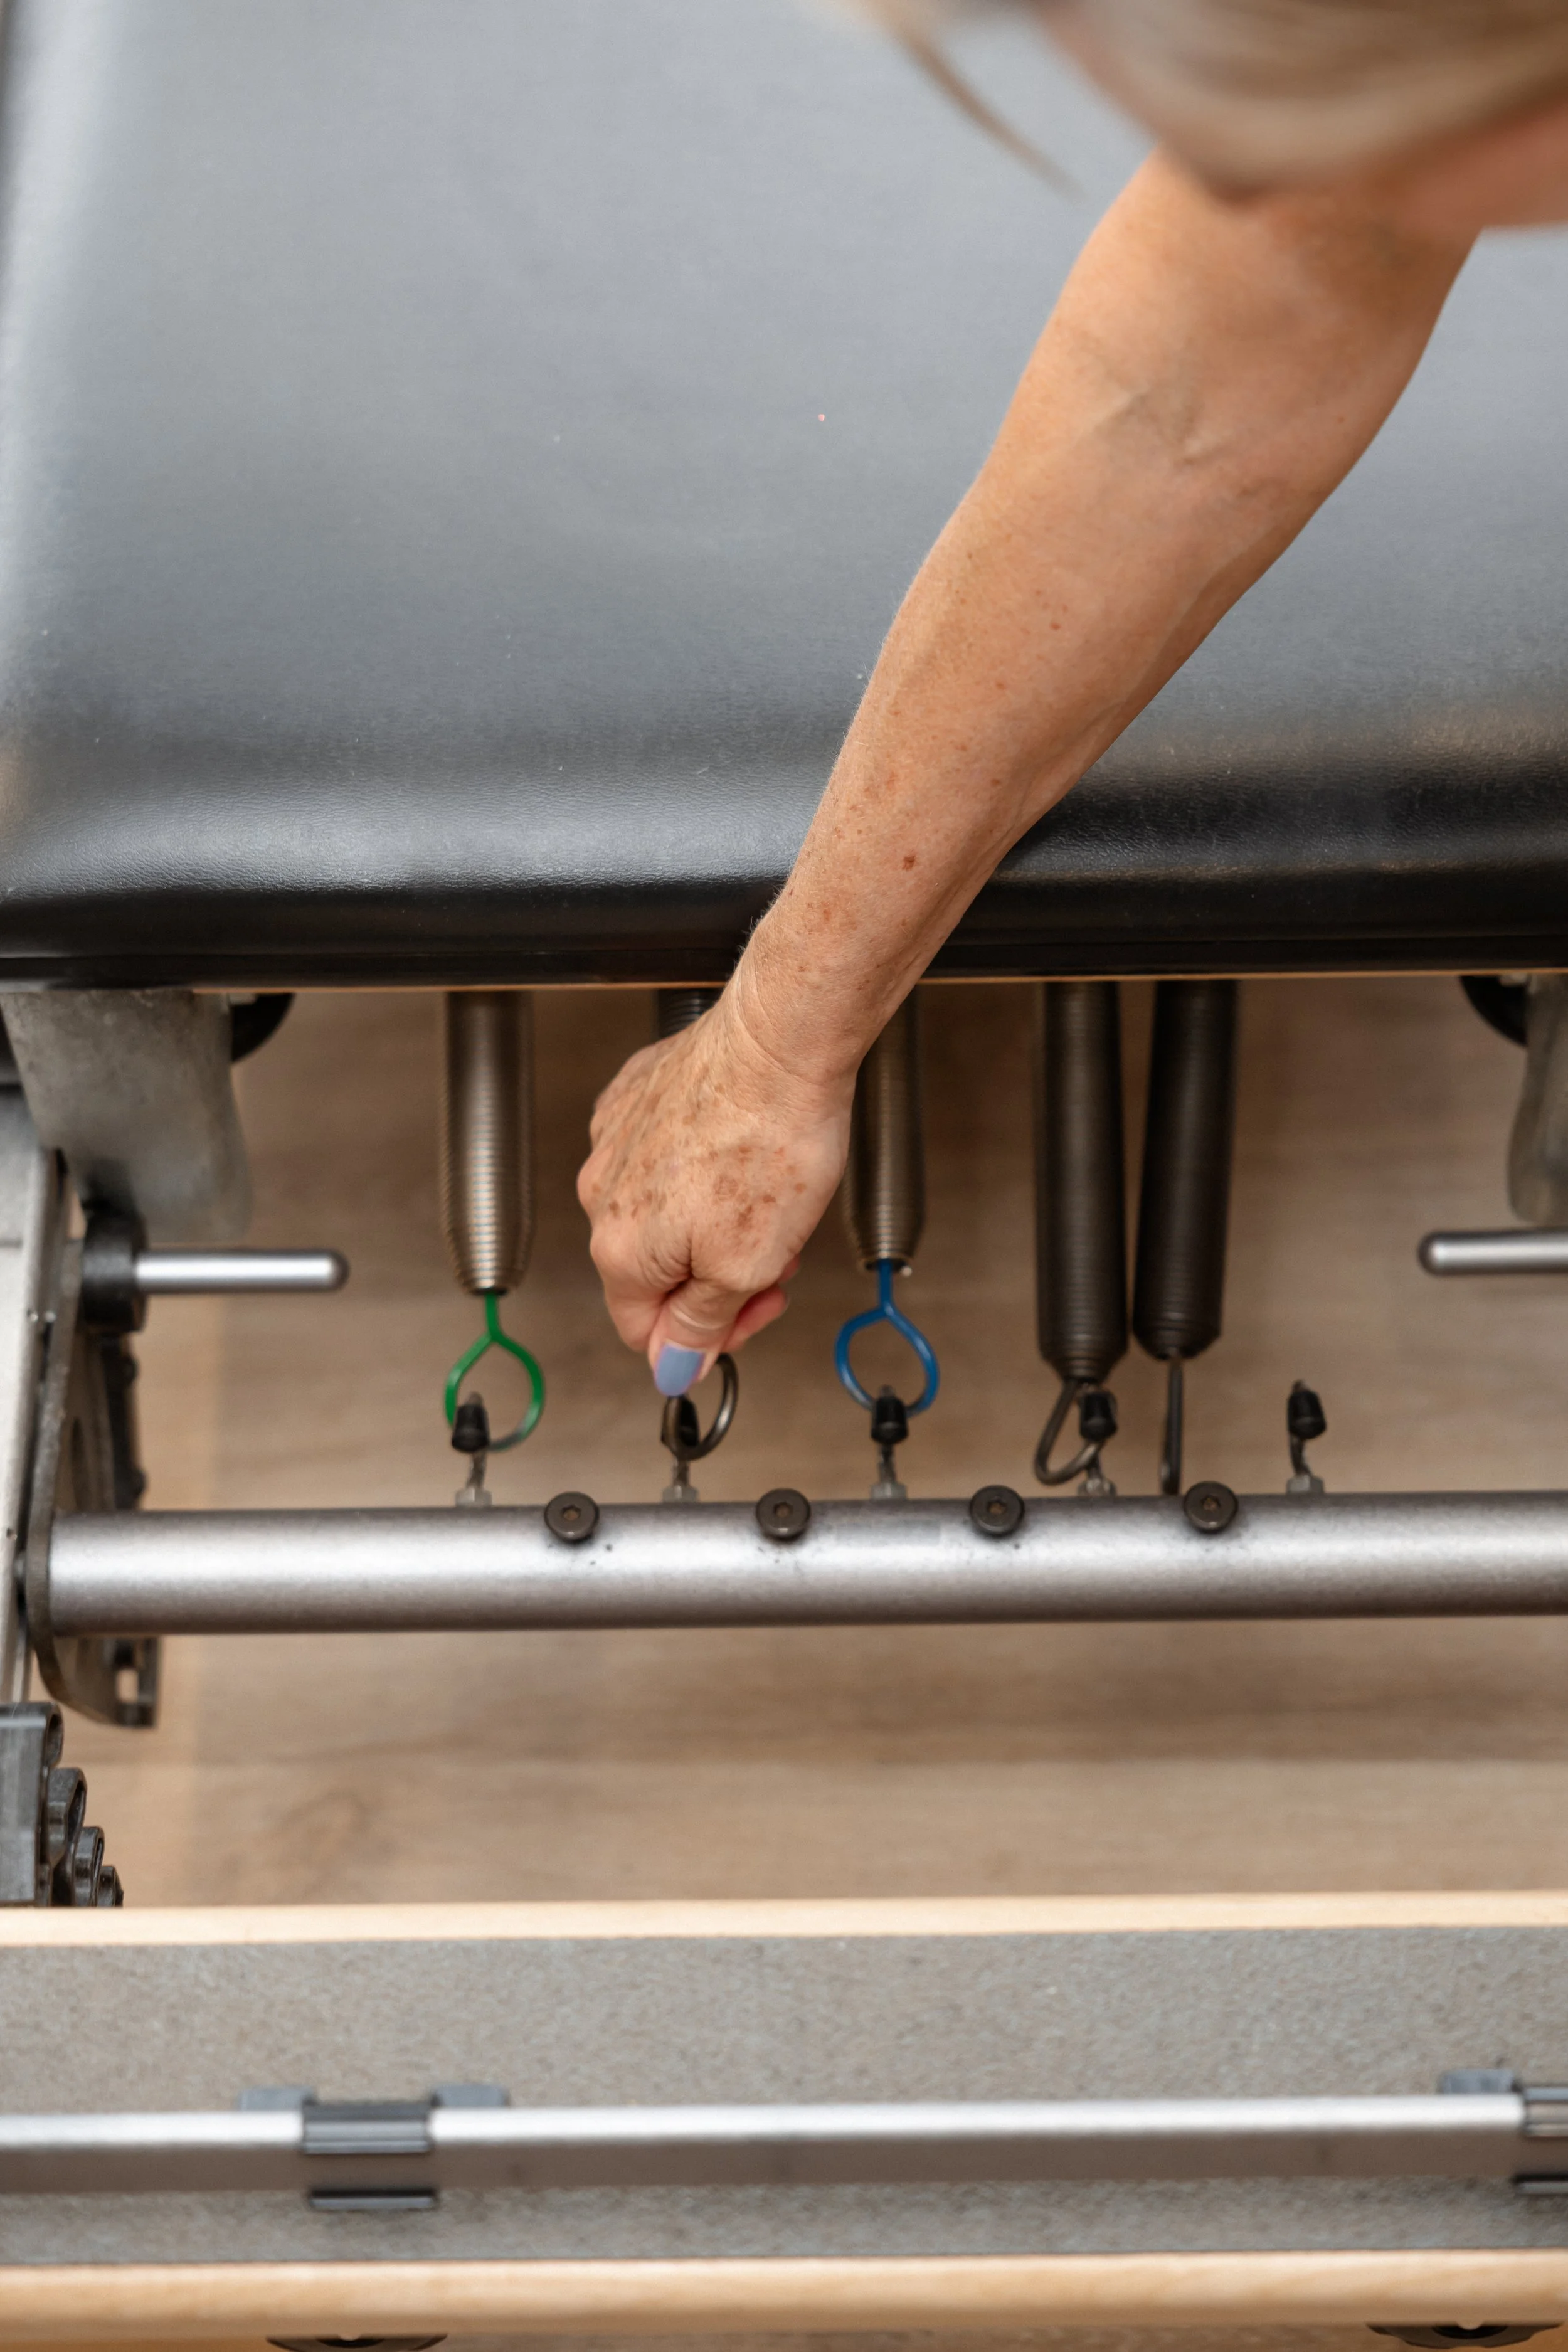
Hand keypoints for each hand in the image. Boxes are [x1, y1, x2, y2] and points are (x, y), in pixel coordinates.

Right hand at [578, 992, 853, 1392]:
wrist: (779, 1040)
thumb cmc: (769, 1142)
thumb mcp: (748, 1267)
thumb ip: (702, 1326)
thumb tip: (673, 1370)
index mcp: (620, 1251)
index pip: (645, 1332)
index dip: (708, 1337)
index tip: (755, 1308)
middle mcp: (601, 1197)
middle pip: (655, 1274)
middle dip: (719, 1276)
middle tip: (777, 1255)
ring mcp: (614, 1141)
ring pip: (660, 1216)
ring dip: (714, 1224)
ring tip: (768, 1198)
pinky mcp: (635, 1098)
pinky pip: (661, 1158)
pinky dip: (700, 1169)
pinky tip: (738, 1153)